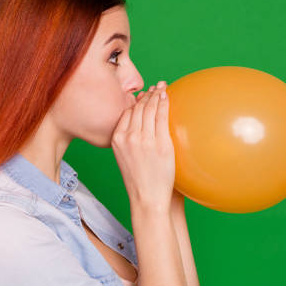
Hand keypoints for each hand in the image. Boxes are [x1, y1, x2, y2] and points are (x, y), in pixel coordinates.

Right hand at [111, 80, 174, 214]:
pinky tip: (167, 96)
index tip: (143, 95)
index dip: (136, 102)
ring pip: (149, 109)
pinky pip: (161, 116)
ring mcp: (143, 139)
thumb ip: (130, 141)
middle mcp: (128, 136)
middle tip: (156, 86)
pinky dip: (164, 103)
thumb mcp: (126, 158)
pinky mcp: (159, 143)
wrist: (147, 198)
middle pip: (137, 108)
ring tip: (162, 87)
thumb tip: (139, 128)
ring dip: (156, 95)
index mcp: (117, 139)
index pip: (126, 113)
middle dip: (147, 94)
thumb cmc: (139, 180)